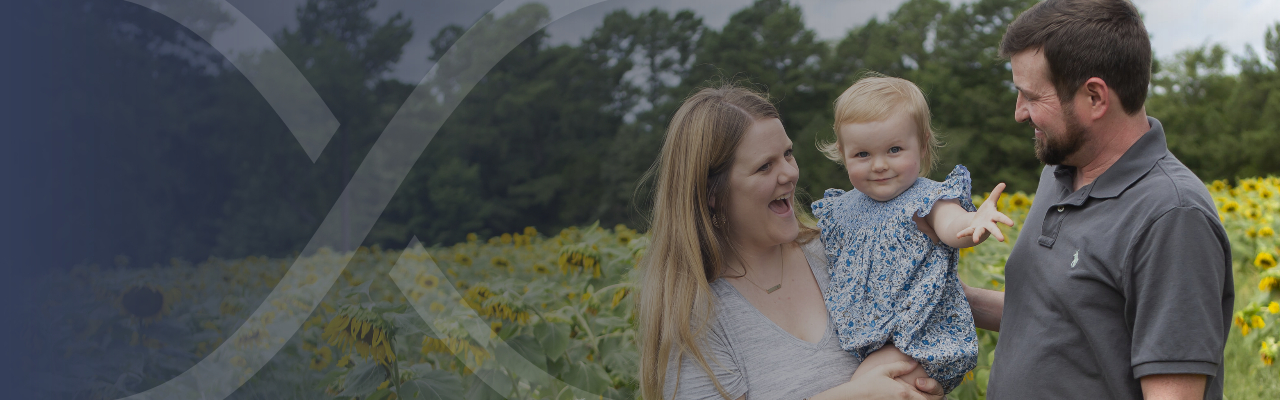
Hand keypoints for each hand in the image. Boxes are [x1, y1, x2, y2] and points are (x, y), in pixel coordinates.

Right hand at [812, 344, 941, 399]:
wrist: (853, 397)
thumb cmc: (867, 383)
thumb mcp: (883, 370)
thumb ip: (901, 366)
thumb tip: (915, 363)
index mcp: (904, 393)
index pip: (927, 399)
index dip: (930, 393)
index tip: (924, 388)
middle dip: (926, 399)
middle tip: (923, 393)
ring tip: (916, 394)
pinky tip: (901, 398)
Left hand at [958, 182, 1015, 243]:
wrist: (980, 222)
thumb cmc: (987, 211)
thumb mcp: (990, 201)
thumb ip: (996, 193)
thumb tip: (1003, 183)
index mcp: (993, 216)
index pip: (1001, 217)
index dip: (1006, 220)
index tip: (1012, 224)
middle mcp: (988, 224)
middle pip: (993, 229)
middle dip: (997, 233)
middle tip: (1002, 239)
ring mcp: (980, 228)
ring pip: (979, 232)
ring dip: (977, 236)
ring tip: (975, 240)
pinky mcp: (972, 230)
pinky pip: (968, 231)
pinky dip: (963, 233)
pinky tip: (958, 235)